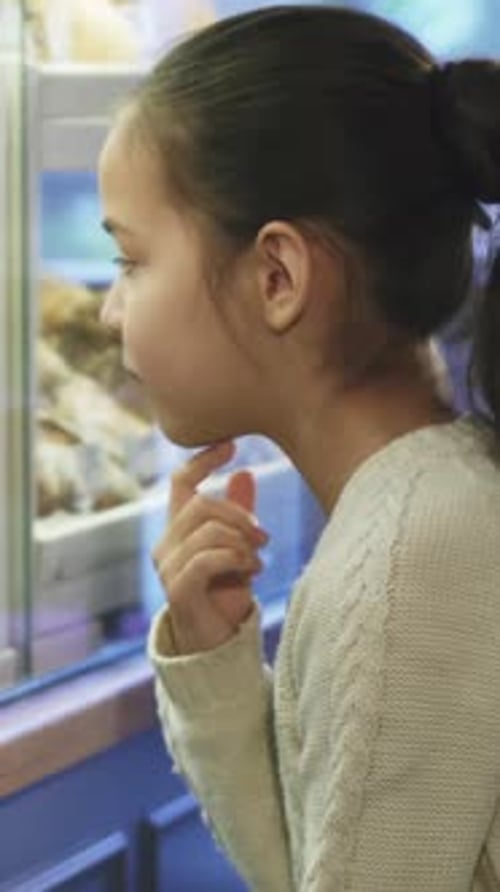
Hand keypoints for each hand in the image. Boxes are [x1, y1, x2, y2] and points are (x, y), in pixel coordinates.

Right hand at [152, 440, 268, 654]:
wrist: (216, 643)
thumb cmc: (225, 592)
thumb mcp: (238, 546)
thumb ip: (238, 514)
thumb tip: (245, 472)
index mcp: (178, 528)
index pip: (181, 482)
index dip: (202, 460)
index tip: (231, 445)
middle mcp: (166, 543)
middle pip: (201, 503)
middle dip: (239, 514)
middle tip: (263, 535)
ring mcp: (167, 566)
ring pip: (207, 530)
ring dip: (242, 542)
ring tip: (257, 560)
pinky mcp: (177, 588)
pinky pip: (208, 558)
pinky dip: (237, 560)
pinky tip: (252, 571)